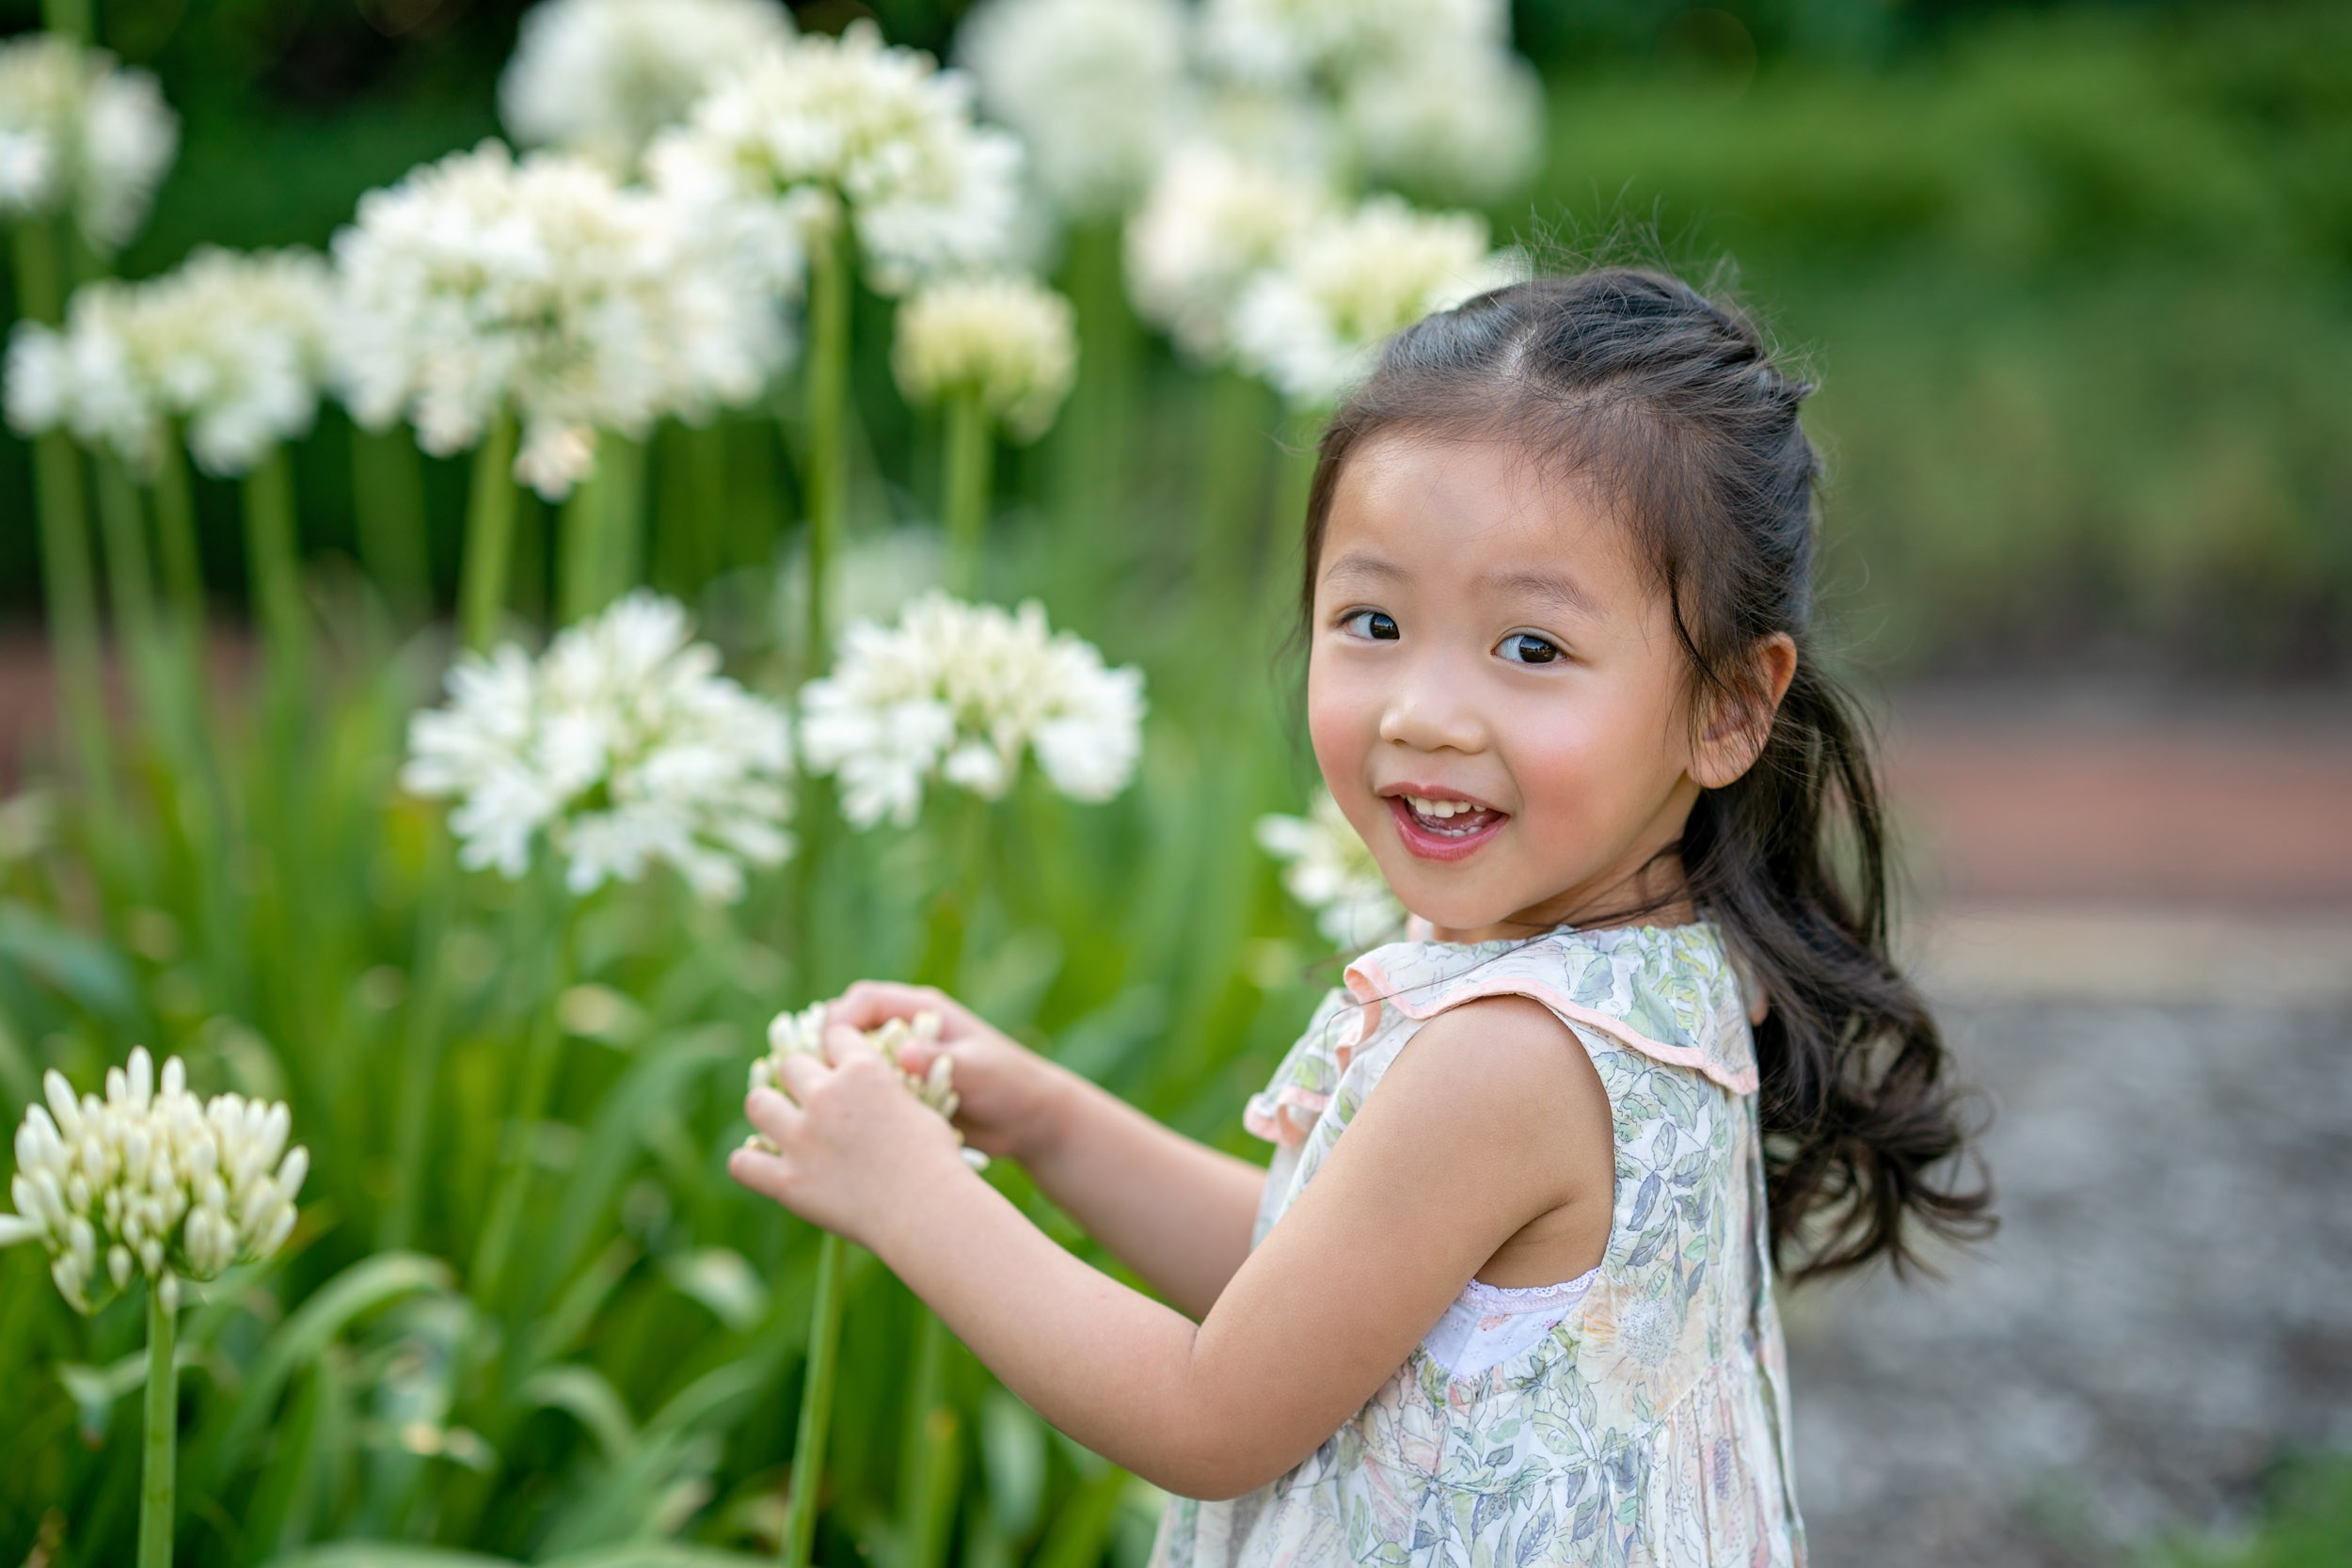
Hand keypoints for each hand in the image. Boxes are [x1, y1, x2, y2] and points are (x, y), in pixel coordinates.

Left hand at [727, 1018, 973, 1250]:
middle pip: (790, 1065)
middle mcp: (826, 1096)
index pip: (835, 1036)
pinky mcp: (787, 1181)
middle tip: (811, 1098)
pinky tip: (763, 1166)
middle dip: (801, 1077)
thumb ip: (886, 1094)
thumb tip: (875, 1098)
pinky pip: (743, 1163)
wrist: (927, 1211)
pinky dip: (750, 1163)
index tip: (840, 1064)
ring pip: (758, 1104)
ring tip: (781, 1123)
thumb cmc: (936, 1161)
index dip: (838, 1049)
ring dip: (769, 1110)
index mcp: (863, 1070)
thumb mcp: (920, 1109)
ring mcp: (802, 1138)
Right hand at [826, 979, 1071, 1165]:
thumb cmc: (1010, 1084)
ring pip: (850, 1063)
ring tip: (819, 1108)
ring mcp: (900, 1064)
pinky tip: (838, 1128)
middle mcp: (905, 1032)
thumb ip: (940, 1059)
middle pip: (847, 1029)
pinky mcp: (900, 1092)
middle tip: (813, 1083)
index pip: (864, 1000)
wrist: (1029, 1121)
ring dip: (834, 1080)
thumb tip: (903, 1055)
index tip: (826, 1049)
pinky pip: (864, 1093)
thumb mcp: (977, 1069)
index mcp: (921, 1011)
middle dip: (826, 1051)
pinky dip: (850, 1104)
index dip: (839, 1020)